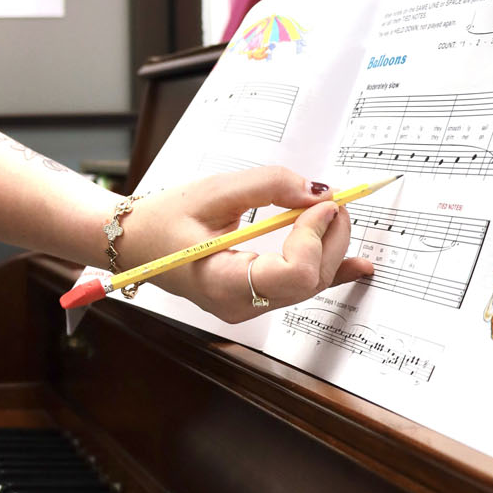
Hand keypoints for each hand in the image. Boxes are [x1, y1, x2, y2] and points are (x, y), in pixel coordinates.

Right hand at [135, 166, 375, 322]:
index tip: (321, 203)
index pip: (293, 274)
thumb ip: (268, 186)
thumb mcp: (213, 191)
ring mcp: (249, 306)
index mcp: (223, 282)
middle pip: (310, 280)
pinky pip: (299, 288)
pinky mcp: (255, 298)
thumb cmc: (164, 220)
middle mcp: (240, 304)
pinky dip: (329, 269)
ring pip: (310, 285)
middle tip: (335, 199)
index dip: (316, 236)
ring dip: (331, 248)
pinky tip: (357, 263)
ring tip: (335, 213)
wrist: (135, 244)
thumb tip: (318, 190)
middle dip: (332, 237)